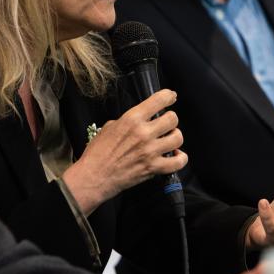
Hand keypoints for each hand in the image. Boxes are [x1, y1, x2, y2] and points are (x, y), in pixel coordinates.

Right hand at [61, 89, 187, 214]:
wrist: (93, 177)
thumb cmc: (97, 152)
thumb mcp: (109, 128)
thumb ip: (127, 122)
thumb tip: (139, 121)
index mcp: (132, 119)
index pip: (158, 100)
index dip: (168, 96)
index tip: (171, 97)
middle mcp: (144, 133)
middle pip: (173, 119)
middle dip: (171, 120)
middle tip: (166, 124)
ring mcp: (150, 151)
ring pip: (178, 138)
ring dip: (175, 137)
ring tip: (169, 140)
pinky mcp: (153, 168)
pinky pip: (178, 162)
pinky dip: (180, 158)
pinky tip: (176, 155)